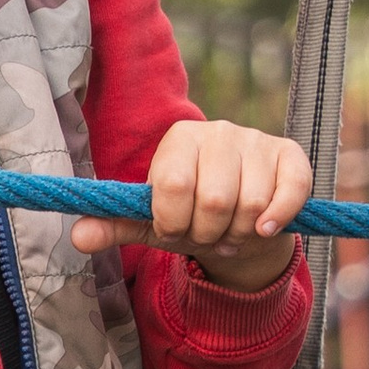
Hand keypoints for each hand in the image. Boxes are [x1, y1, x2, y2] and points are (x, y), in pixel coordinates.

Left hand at [75, 120, 312, 292]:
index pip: (172, 187)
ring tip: (231, 232)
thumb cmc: (189, 217)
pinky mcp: (291, 156)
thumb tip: (78, 237)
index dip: (174, 223)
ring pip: (251, 204)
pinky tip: (265, 230)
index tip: (176, 230)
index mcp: (178, 138)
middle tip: (207, 235)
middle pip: (213, 199)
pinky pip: (290, 192)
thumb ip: (114, 227)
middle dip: (208, 233)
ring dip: (239, 234)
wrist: (239, 225)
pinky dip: (276, 220)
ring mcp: (257, 141)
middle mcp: (218, 131)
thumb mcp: (149, 223)